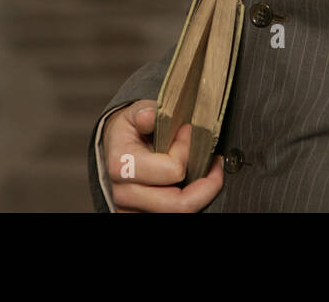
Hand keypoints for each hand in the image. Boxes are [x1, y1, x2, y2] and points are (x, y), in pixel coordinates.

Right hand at [102, 100, 224, 211]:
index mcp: (123, 166)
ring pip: (180, 212)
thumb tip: (148, 117)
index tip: (188, 132)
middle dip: (206, 185)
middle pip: (179, 204)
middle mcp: (125, 194)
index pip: (172, 170)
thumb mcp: (135, 113)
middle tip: (214, 164)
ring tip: (208, 174)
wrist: (114, 149)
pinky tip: (195, 185)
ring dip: (201, 195)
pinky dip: (191, 201)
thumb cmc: (129, 131)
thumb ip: (144, 113)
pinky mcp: (140, 216)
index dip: (187, 150)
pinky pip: (175, 215)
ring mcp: (132, 210)